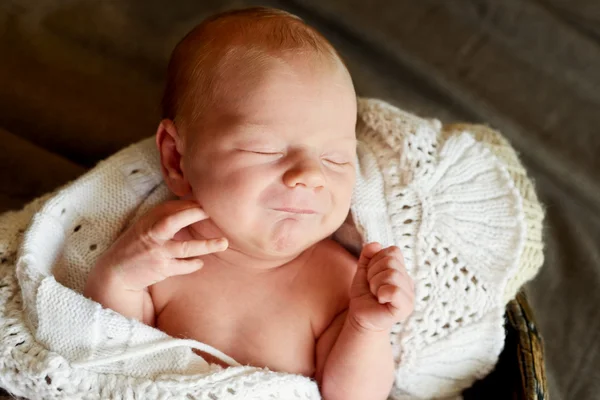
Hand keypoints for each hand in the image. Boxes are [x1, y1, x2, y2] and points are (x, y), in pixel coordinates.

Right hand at [91, 200, 227, 290]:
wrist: (116, 270)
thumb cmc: (139, 243)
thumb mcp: (148, 224)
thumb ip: (168, 215)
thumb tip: (198, 204)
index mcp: (151, 218)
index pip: (174, 207)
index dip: (193, 204)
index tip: (212, 201)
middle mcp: (152, 232)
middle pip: (174, 220)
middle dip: (194, 214)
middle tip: (213, 211)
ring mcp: (157, 251)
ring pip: (184, 247)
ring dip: (205, 245)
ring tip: (224, 243)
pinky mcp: (160, 269)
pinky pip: (182, 266)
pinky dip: (193, 264)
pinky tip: (200, 262)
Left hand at [349, 243, 413, 331]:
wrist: (361, 317)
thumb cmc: (364, 295)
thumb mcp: (363, 271)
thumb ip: (368, 255)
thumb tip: (375, 244)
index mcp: (401, 271)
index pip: (393, 251)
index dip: (377, 260)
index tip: (371, 275)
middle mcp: (408, 281)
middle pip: (391, 261)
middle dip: (373, 272)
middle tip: (372, 286)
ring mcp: (409, 295)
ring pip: (392, 274)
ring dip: (375, 284)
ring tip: (375, 294)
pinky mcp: (405, 308)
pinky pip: (395, 290)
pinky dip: (382, 293)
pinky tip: (380, 300)